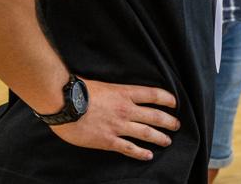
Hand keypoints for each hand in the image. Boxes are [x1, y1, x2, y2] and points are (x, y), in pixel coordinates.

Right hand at [48, 78, 179, 160]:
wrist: (63, 103)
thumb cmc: (79, 91)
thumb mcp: (104, 85)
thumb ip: (116, 91)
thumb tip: (120, 92)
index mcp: (125, 93)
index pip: (154, 95)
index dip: (168, 99)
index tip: (175, 104)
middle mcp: (126, 110)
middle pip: (156, 116)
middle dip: (169, 121)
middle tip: (177, 125)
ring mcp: (119, 126)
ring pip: (147, 133)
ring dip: (160, 137)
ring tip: (168, 141)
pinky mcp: (108, 140)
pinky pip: (129, 148)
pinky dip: (140, 153)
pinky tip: (148, 155)